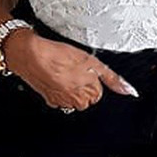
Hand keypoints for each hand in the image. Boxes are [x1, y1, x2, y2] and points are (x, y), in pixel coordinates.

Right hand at [3, 29, 138, 110]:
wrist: (28, 53)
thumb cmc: (57, 55)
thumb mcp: (92, 62)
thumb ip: (112, 78)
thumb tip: (128, 90)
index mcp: (89, 94)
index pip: (98, 92)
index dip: (92, 79)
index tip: (83, 70)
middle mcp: (76, 102)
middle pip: (86, 97)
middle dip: (82, 85)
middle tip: (72, 70)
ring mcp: (61, 102)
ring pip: (72, 97)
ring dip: (69, 87)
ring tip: (61, 72)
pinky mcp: (48, 99)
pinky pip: (58, 97)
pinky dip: (56, 88)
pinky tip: (52, 76)